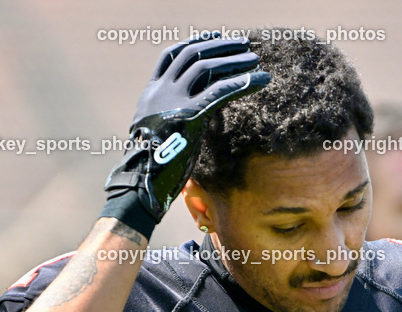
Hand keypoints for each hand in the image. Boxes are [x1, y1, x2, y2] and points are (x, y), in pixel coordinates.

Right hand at [102, 35, 269, 236]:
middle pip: (193, 55)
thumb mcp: (159, 133)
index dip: (195, 42)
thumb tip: (195, 113)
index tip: (215, 38)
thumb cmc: (153, 167)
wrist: (141, 184)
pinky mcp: (190, 117)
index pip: (172, 55)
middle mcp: (161, 92)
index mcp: (152, 93)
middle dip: (221, 47)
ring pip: (207, 68)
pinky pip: (220, 92)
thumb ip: (173, 116)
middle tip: (244, 45)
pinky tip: (260, 81)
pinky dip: (243, 83)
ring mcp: (174, 102)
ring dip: (235, 61)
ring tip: (256, 60)